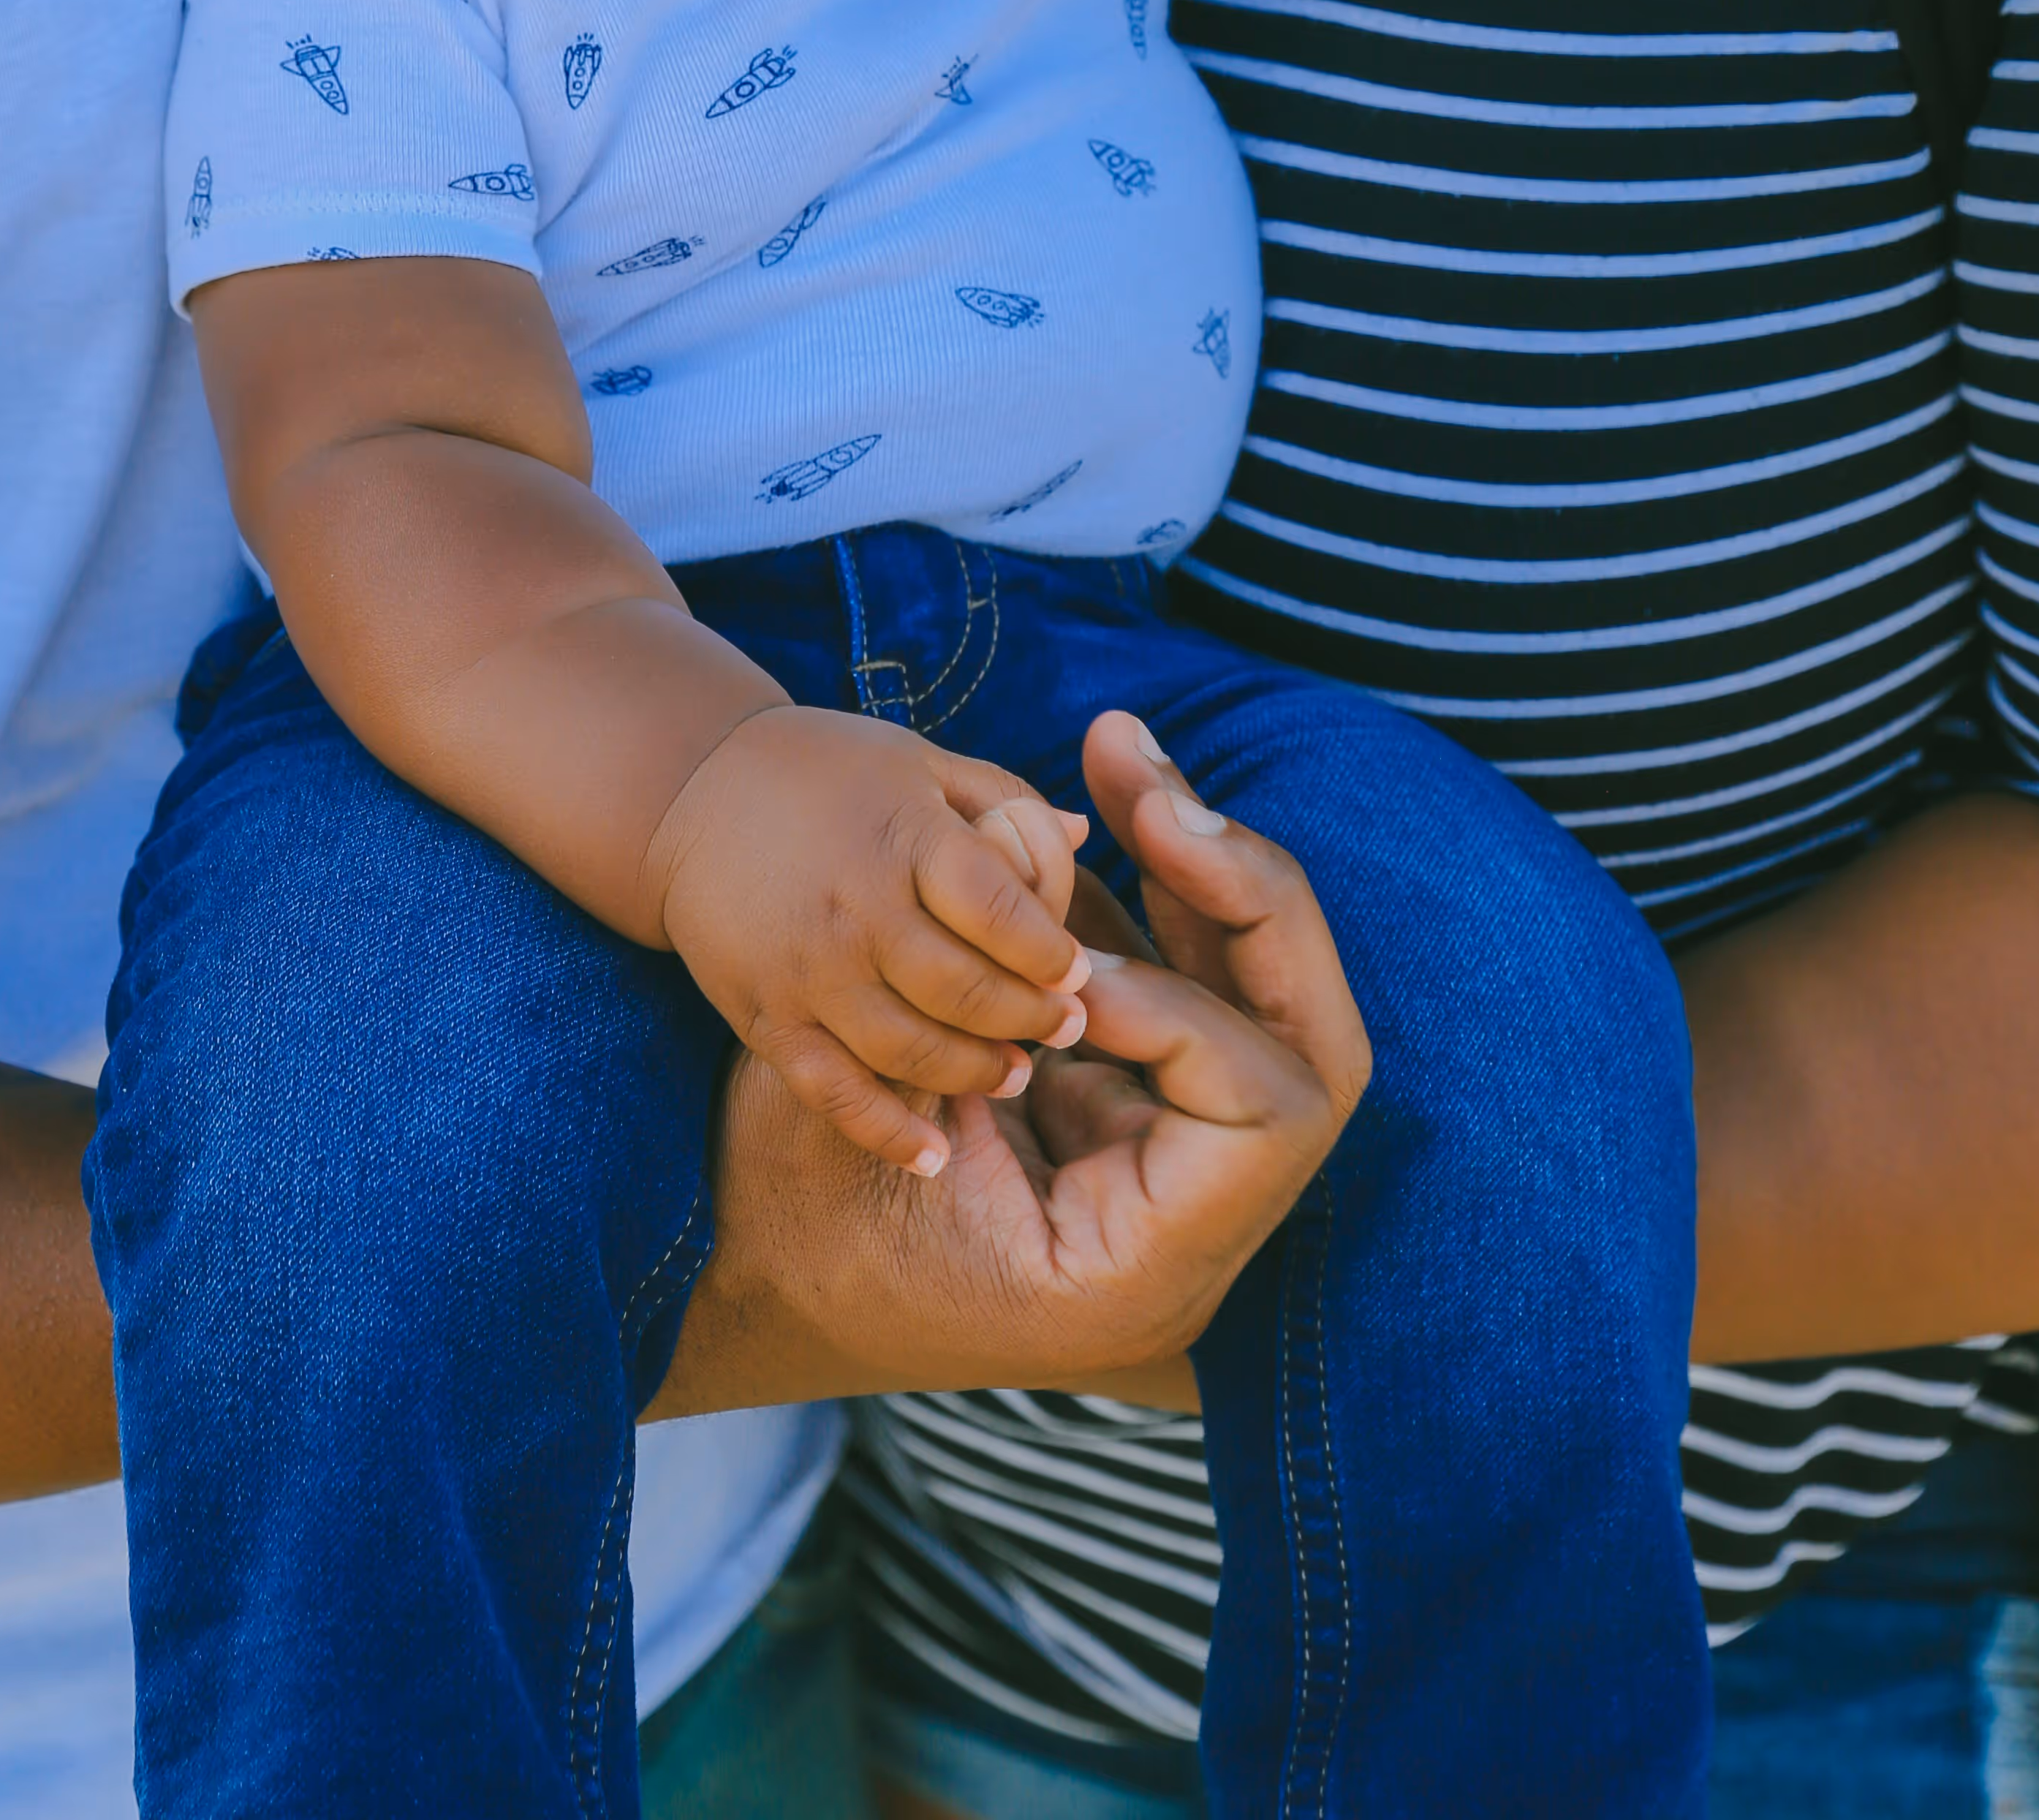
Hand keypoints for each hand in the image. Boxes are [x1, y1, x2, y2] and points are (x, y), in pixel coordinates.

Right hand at [647, 708, 1093, 1176]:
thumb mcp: (918, 761)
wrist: (688, 792)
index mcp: (903, 836)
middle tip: (1065, 1029)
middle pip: (963, 990)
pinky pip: (834, 1092)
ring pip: (910, 1051)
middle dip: (1027, 1018)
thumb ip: (1000, 799)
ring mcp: (807, 970)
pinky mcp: (766, 1017)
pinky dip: (887, 1133)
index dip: (1049, 950)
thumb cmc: (824, 770)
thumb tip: (1079, 836)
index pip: (998, 908)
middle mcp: (856, 907)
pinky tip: (936, 1158)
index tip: (1077, 972)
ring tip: (1016, 1073)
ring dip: (975, 1073)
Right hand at [647, 726, 1369, 1414]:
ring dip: (1193, 872)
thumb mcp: (863, 1116)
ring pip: (1251, 995)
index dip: (1185, 1015)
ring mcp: (1160, 1166)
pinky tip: (1110, 808)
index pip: (1272, 1114)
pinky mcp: (1117, 1105)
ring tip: (1120, 763)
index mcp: (1141, 1276)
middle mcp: (1181, 1236)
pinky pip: (1173, 986)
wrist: (733, 1273)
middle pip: (1305, 1038)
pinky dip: (1145, 901)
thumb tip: (1066, 858)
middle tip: (1149, 790)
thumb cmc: (777, 1215)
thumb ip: (971, 1008)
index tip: (1069, 980)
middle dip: (1244, 896)